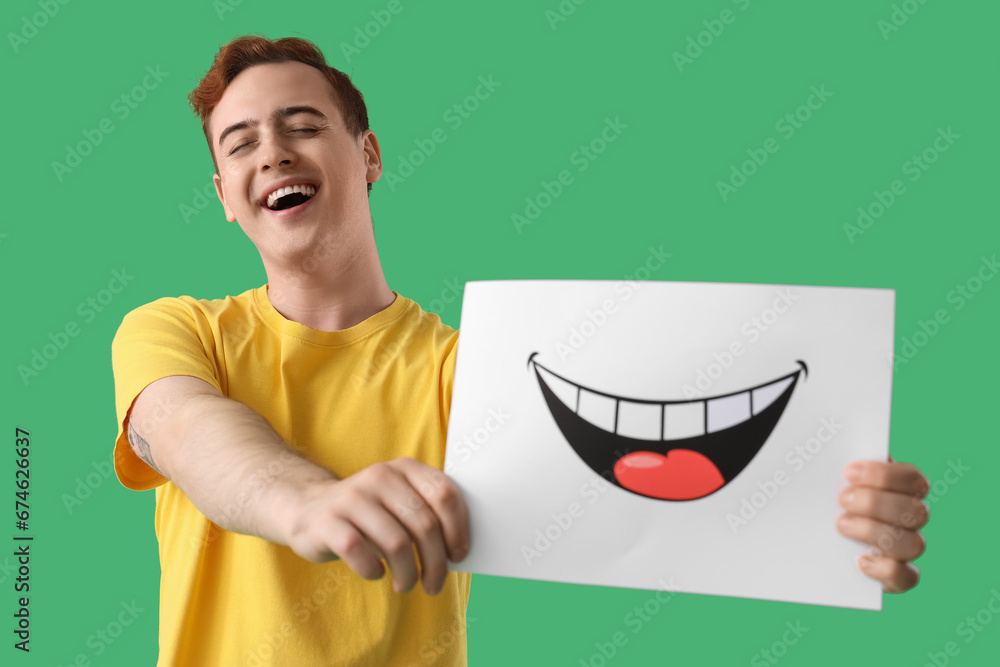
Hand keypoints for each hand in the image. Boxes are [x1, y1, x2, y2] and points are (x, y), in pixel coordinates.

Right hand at [286, 457, 469, 595]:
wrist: (308, 509)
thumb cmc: (368, 514)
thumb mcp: (399, 501)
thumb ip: (427, 512)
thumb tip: (458, 550)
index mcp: (404, 468)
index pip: (444, 493)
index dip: (458, 528)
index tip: (458, 556)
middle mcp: (379, 476)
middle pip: (424, 524)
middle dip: (435, 562)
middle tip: (434, 584)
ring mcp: (351, 497)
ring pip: (396, 543)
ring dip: (408, 573)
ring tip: (406, 584)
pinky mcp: (327, 522)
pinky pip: (360, 553)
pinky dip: (374, 570)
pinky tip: (376, 573)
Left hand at [836, 454, 929, 592]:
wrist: (814, 537)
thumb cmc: (827, 498)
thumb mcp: (832, 480)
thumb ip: (842, 471)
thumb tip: (833, 454)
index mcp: (902, 489)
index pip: (913, 479)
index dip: (885, 475)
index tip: (850, 472)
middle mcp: (910, 518)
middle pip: (916, 512)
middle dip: (876, 504)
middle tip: (843, 499)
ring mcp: (906, 548)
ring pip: (914, 544)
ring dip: (876, 533)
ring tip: (842, 525)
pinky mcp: (897, 575)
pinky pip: (906, 577)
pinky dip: (885, 570)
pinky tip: (858, 560)